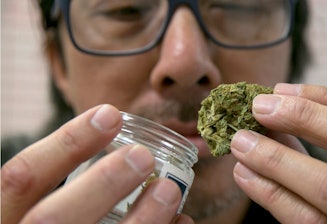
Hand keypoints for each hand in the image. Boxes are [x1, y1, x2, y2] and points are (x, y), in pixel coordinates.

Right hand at [1, 104, 192, 223]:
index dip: (67, 142)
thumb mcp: (39, 206)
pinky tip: (181, 222)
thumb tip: (125, 146)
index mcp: (6, 218)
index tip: (110, 114)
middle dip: (101, 184)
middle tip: (143, 156)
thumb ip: (64, 185)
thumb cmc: (53, 221)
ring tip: (168, 191)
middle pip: (53, 219)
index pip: (24, 177)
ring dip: (141, 219)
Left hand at [231, 83, 326, 222]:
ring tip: (241, 142)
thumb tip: (274, 118)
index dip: (326, 97)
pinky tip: (245, 174)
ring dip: (277, 157)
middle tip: (259, 108)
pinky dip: (270, 193)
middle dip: (306, 116)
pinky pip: (305, 221)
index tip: (281, 90)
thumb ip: (320, 149)